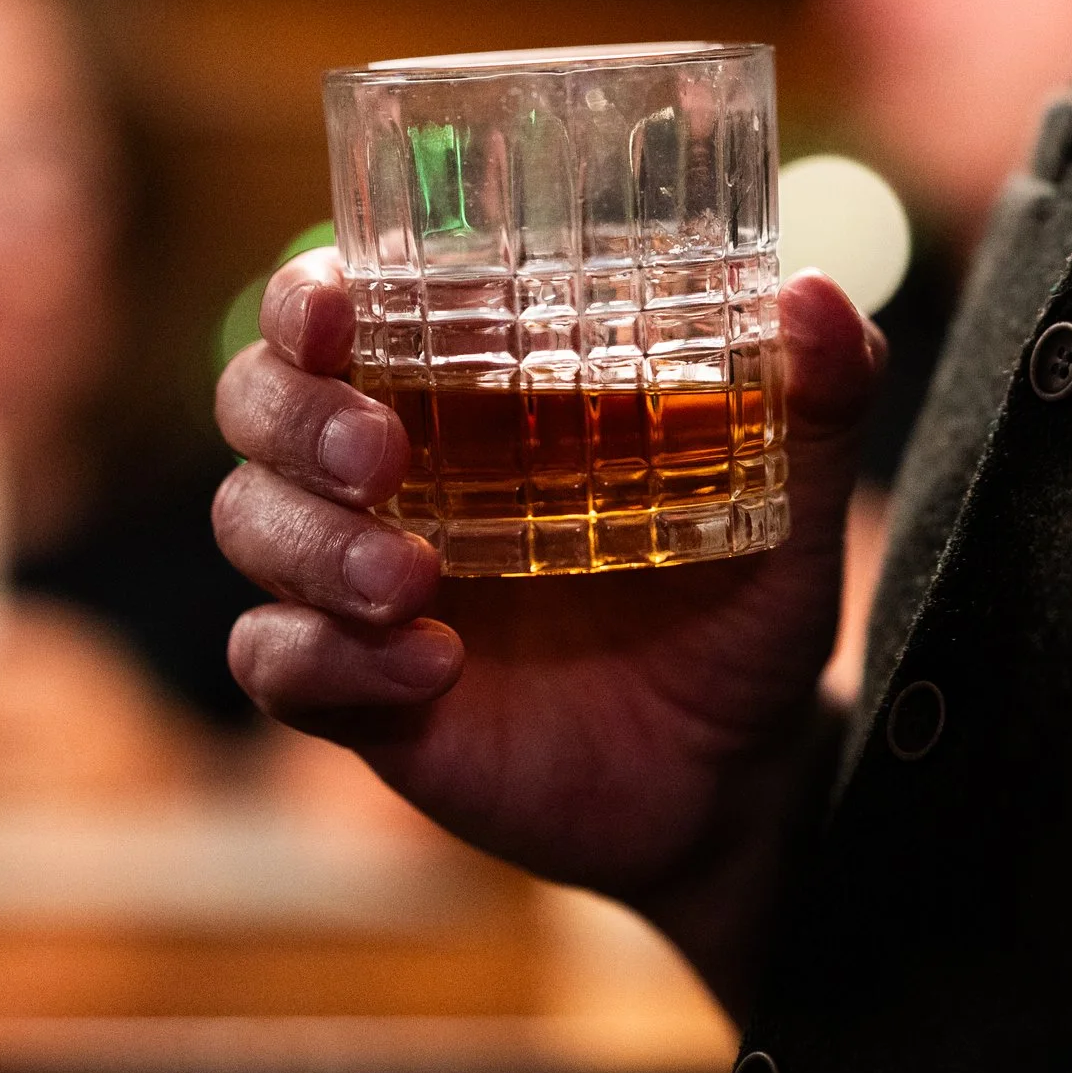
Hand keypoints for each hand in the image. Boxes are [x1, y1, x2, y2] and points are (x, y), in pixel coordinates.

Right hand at [213, 250, 882, 1010]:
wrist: (737, 778)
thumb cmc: (741, 606)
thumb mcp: (791, 507)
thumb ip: (815, 401)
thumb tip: (820, 299)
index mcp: (471, 393)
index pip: (342, 308)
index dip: (311, 294)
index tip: (342, 305)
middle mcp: (397, 472)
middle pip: (257, 402)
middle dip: (293, 414)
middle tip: (382, 452)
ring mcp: (363, 581)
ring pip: (251, 525)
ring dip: (310, 542)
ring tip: (411, 579)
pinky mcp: (359, 692)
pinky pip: (277, 663)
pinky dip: (329, 660)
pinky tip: (431, 669)